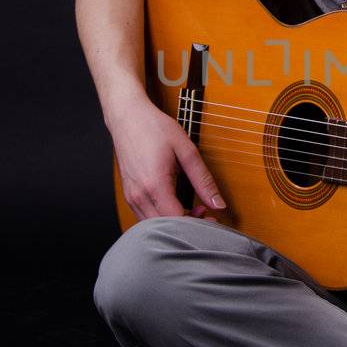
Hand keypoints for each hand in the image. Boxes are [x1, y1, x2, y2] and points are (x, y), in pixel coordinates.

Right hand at [109, 98, 224, 219]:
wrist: (127, 117)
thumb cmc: (154, 128)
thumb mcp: (186, 150)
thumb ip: (203, 179)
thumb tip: (219, 203)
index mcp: (154, 185)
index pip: (177, 220)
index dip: (197, 223)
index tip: (211, 216)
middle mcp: (139, 195)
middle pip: (164, 228)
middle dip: (187, 226)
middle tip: (204, 212)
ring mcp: (131, 196)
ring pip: (153, 226)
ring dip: (174, 223)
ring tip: (192, 208)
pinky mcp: (129, 195)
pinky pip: (145, 217)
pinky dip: (162, 218)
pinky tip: (175, 205)